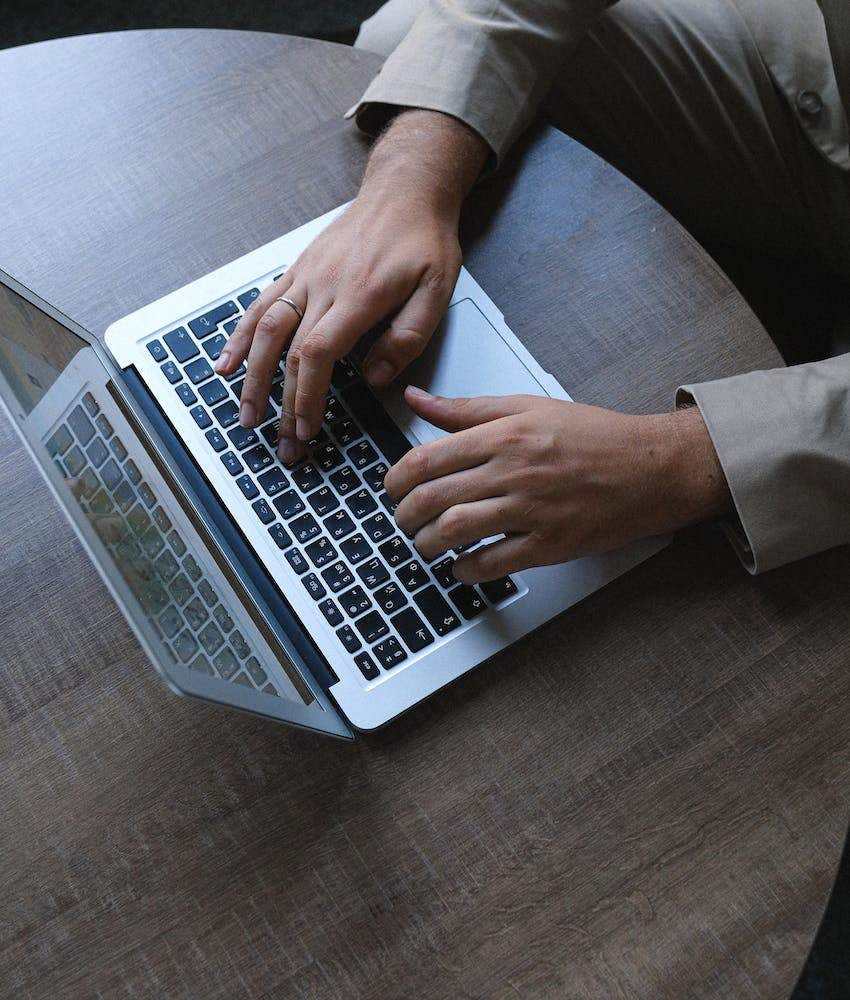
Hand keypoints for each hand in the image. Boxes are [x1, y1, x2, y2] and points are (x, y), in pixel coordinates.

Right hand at [214, 110, 486, 464]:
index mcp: (359, 295)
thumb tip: (375, 378)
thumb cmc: (423, 241)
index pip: (318, 353)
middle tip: (280, 442)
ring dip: (251, 377)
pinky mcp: (298, 271)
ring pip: (265, 330)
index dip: (306, 395)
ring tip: (245, 414)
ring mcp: (305, 277)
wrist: (405, 192)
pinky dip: (239, 336)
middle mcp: (323, 286)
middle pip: (287, 351)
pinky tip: (227, 363)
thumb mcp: (437, 291)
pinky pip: (260, 305)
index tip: (305, 428)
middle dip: (280, 403)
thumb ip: (407, 337)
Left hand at [385, 387, 730, 582]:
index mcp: (504, 434)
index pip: (426, 458)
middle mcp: (513, 470)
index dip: (396, 480)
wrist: (651, 467)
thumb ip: (467, 409)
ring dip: (428, 544)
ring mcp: (531, 509)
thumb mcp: (528, 407)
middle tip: (403, 521)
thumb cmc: (593, 436)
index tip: (393, 489)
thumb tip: (417, 400)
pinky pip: (493, 563)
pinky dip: (466, 570)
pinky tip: (462, 566)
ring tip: (427, 545)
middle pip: (433, 497)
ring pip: (455, 531)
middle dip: (405, 516)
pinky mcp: (550, 543)